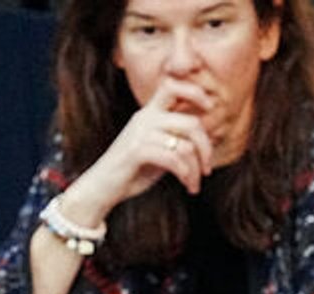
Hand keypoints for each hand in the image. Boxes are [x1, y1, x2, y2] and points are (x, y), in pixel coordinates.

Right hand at [62, 77, 217, 220]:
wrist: (102, 188)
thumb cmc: (133, 170)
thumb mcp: (159, 150)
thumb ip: (178, 139)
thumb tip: (211, 134)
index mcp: (149, 113)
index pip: (172, 86)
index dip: (195, 91)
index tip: (210, 108)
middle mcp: (145, 118)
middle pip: (191, 123)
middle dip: (206, 149)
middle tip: (207, 169)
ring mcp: (140, 133)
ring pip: (186, 145)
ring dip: (196, 170)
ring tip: (194, 184)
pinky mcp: (137, 151)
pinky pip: (174, 158)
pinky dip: (186, 174)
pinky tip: (186, 185)